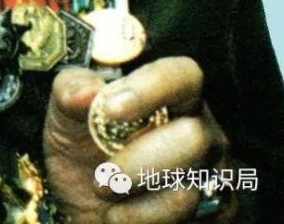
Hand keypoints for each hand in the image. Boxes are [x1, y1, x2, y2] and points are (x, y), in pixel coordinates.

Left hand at [43, 56, 233, 221]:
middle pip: (193, 137)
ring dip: (134, 199)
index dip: (151, 89)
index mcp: (172, 93)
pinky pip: (189, 223)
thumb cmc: (82, 149)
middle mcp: (203, 130)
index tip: (110, 110)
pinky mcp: (218, 216)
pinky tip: (122, 216)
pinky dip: (142, 222)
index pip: (183, 75)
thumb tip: (86, 93)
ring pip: (188, 191)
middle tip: (102, 176)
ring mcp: (215, 176)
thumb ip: (70, 91)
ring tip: (106, 194)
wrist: (85, 208)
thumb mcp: (66, 115)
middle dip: (139, 162)